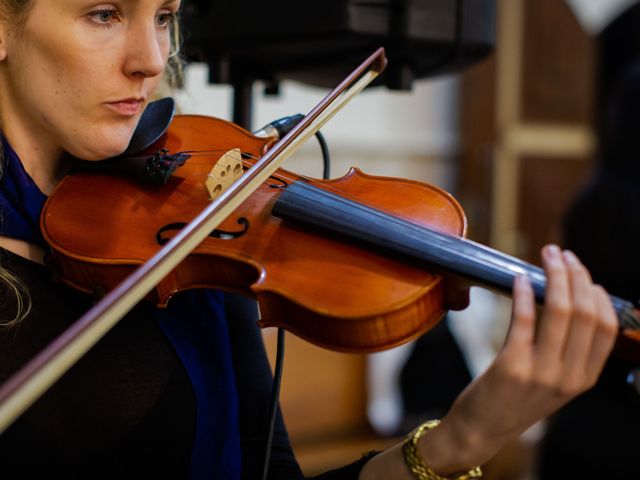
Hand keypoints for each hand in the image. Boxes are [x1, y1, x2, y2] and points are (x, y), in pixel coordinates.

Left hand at [418, 244, 618, 474]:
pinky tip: (519, 278)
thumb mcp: (552, 382)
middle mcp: (569, 376)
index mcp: (584, 379)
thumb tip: (569, 301)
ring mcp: (542, 372)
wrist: (481, 431)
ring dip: (555, 276)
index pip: (607, 328)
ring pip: (561, 311)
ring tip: (547, 255)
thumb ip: (567, 350)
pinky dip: (524, 293)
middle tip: (561, 254)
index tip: (583, 273)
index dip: (598, 294)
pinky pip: (525, 320)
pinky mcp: (512, 366)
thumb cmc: (513, 399)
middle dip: (576, 275)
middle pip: (586, 313)